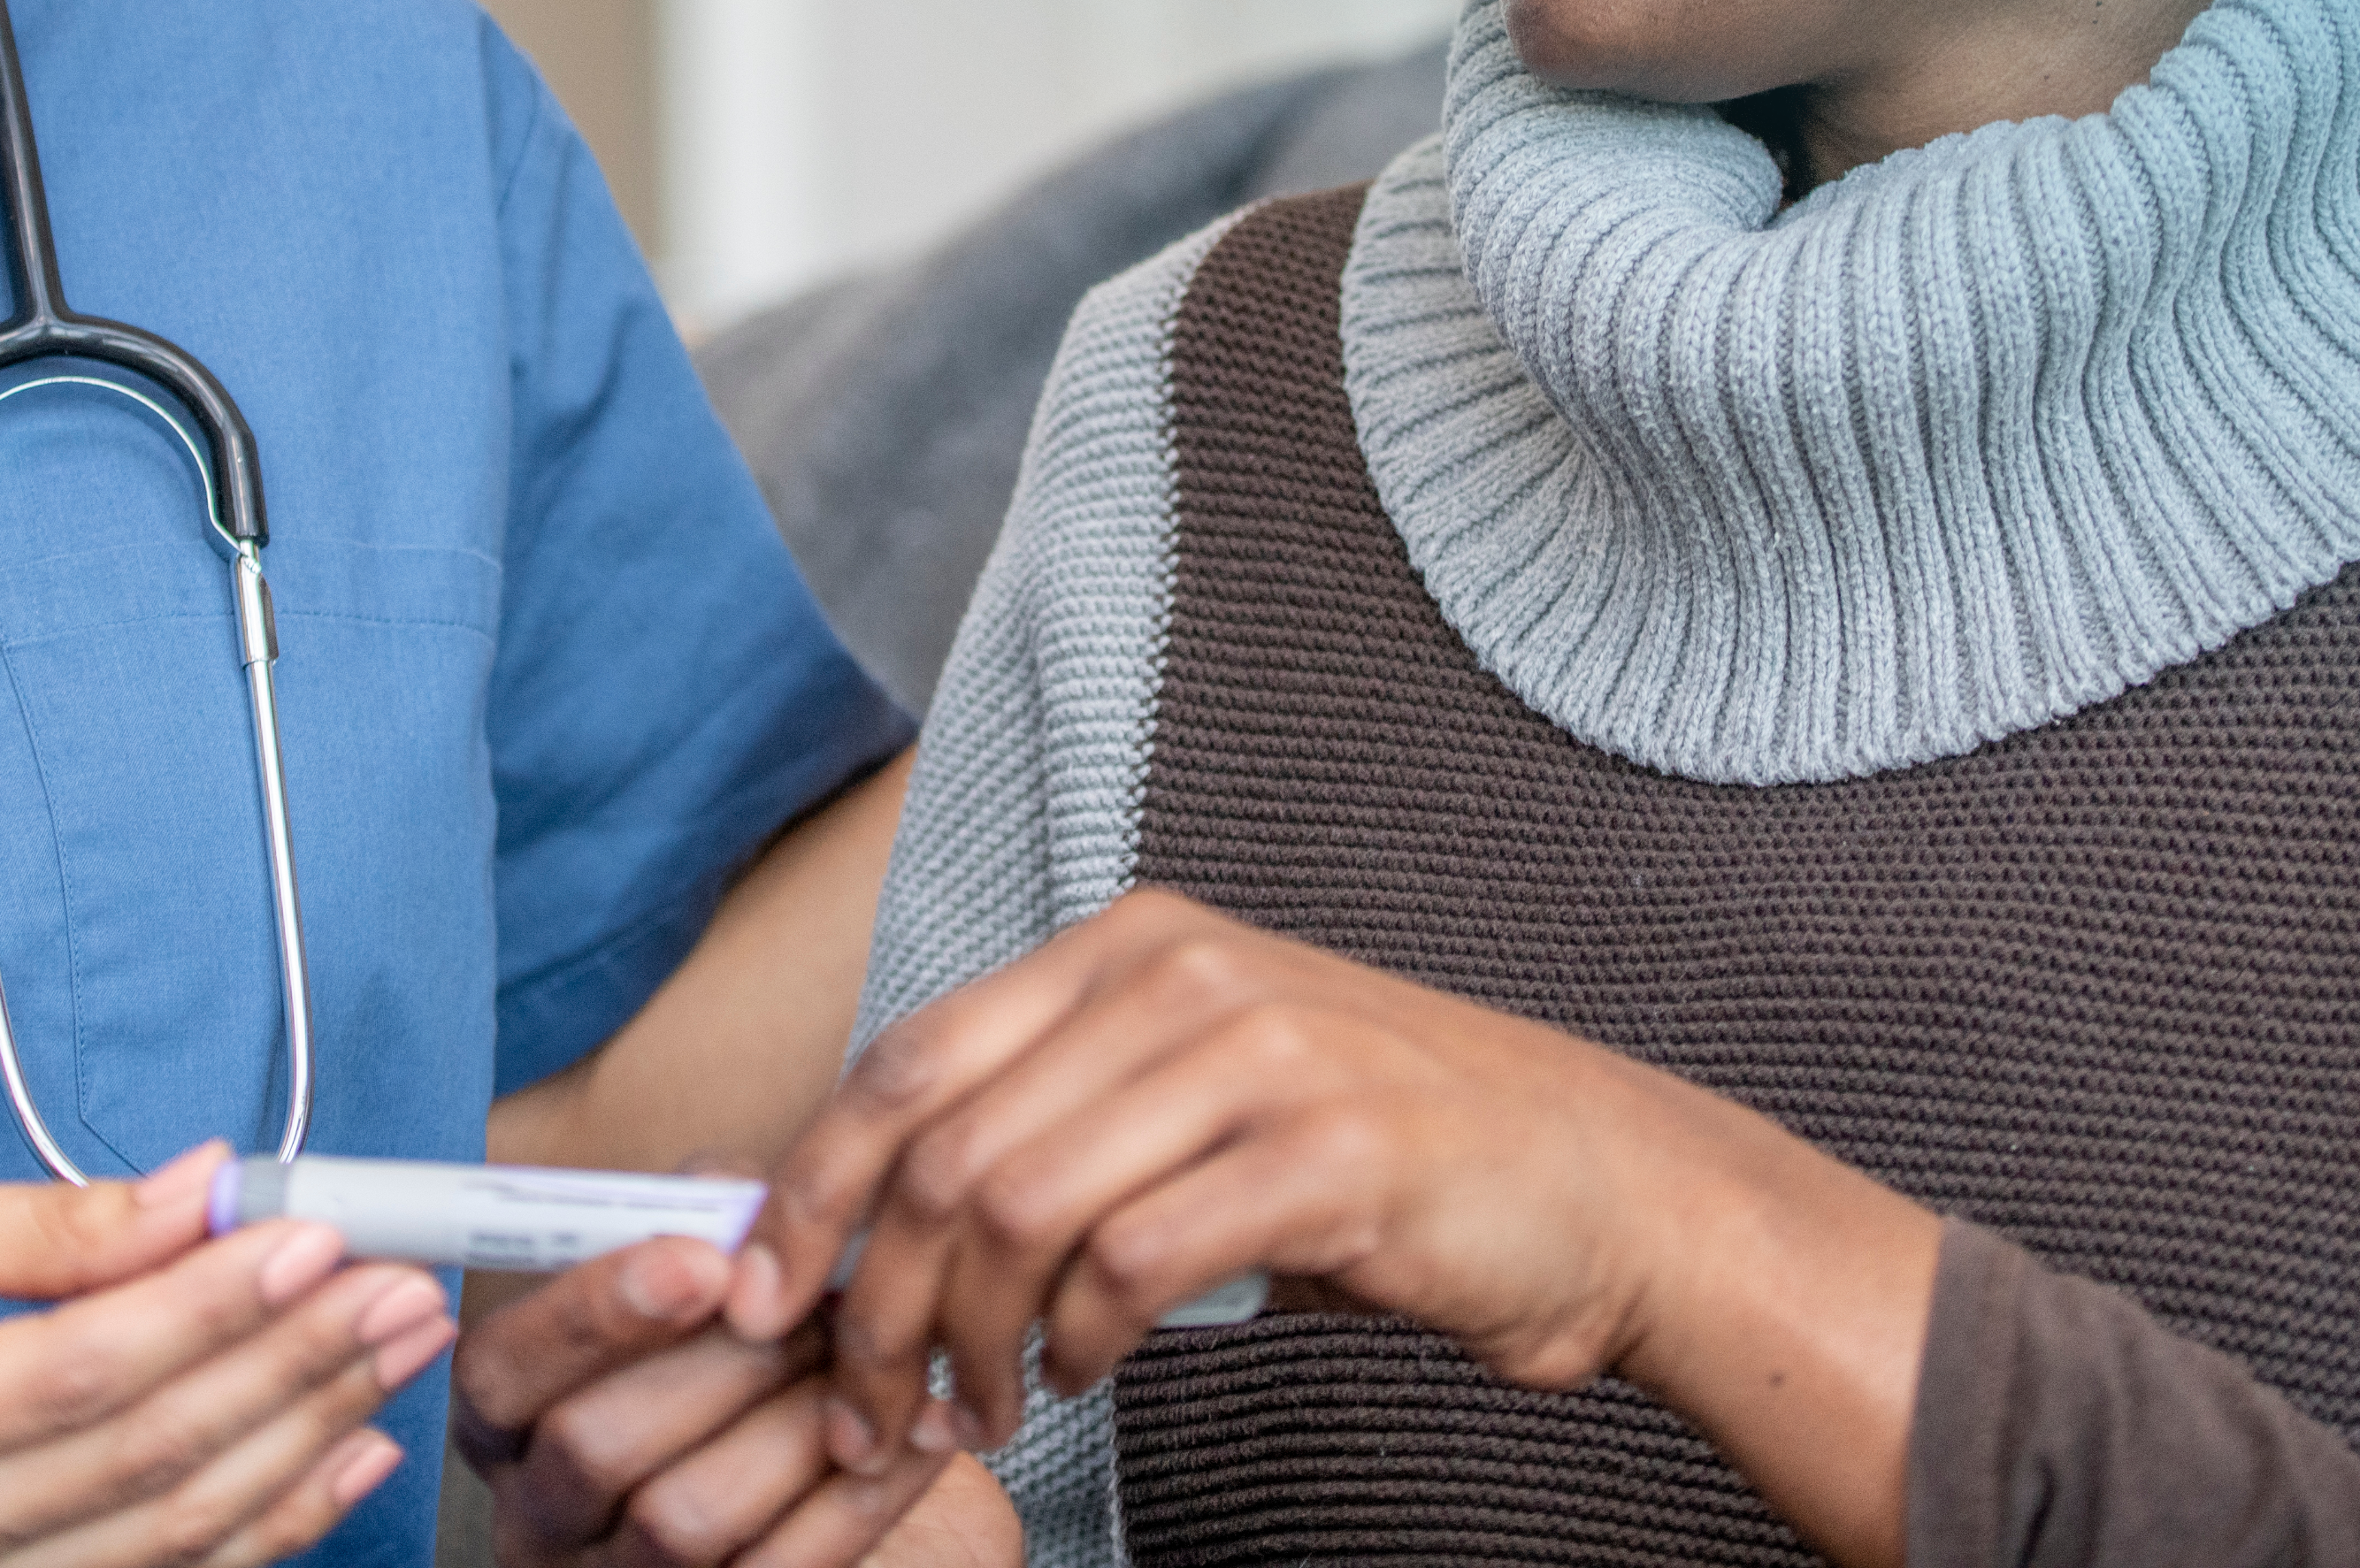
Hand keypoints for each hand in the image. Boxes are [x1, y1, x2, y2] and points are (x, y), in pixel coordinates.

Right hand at [0, 1142, 452, 1566]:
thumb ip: (51, 1226)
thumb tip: (206, 1191)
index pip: (80, 1372)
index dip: (213, 1306)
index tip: (319, 1235)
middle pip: (141, 1458)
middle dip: (293, 1365)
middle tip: (402, 1286)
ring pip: (167, 1538)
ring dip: (303, 1440)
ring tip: (395, 1353)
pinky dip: (263, 1525)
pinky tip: (340, 1455)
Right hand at [452, 1239, 1010, 1567]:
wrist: (804, 1459)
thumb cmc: (731, 1346)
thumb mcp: (699, 1272)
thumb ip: (702, 1221)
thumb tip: (733, 1196)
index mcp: (507, 1416)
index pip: (500, 1370)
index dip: (592, 1311)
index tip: (704, 1261)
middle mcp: (540, 1513)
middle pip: (592, 1447)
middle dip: (720, 1366)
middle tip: (816, 1307)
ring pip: (681, 1519)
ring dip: (792, 1425)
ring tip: (867, 1360)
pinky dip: (863, 1498)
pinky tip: (924, 1429)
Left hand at [721, 892, 1937, 1566]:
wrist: (1597, 1181)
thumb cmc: (1380, 1160)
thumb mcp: (1196, 1100)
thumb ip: (1057, 1130)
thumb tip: (876, 1229)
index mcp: (1125, 946)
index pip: (905, 1059)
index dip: (811, 1188)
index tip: (762, 1297)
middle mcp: (1176, 974)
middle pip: (940, 1146)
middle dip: (873, 1302)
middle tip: (870, 1410)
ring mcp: (1255, 1051)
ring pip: (1014, 1207)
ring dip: (969, 1343)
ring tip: (981, 1412)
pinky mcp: (1324, 1153)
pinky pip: (1132, 1261)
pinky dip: (1078, 1343)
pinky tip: (1085, 1379)